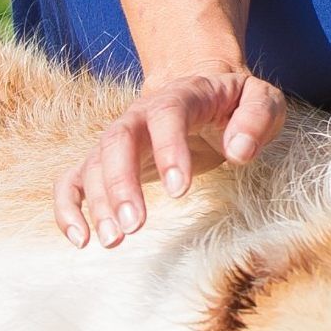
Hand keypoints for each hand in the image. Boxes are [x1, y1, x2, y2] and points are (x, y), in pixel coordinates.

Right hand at [54, 67, 286, 251]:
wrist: (203, 90)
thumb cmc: (235, 103)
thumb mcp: (262, 100)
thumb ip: (257, 119)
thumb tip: (239, 151)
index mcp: (182, 95)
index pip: (167, 114)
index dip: (169, 149)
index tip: (179, 190)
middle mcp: (142, 114)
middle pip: (119, 139)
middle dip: (121, 183)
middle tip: (133, 226)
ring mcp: (121, 137)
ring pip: (96, 163)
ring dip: (99, 202)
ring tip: (113, 241)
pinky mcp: (107, 162)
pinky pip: (74, 180)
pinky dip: (69, 207)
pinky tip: (81, 239)